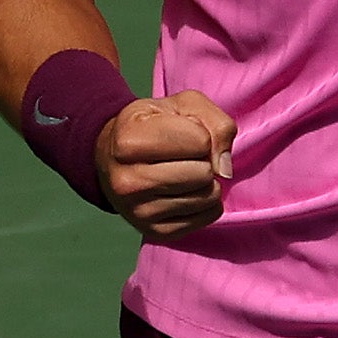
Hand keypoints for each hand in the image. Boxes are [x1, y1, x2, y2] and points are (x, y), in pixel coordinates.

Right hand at [99, 90, 235, 240]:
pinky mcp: (154, 231)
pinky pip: (207, 217)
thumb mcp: (182, 105)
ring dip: (206, 182)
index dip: (201, 134)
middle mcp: (127, 181)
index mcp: (128, 141)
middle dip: (204, 160)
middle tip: (184, 156)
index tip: (181, 133)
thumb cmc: (153, 125)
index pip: (200, 141)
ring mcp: (138, 211)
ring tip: (184, 171)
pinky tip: (187, 191)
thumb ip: (216, 124)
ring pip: (207, 197)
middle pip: (204, 173)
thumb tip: (224, 170)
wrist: (112, 157)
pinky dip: (206, 203)